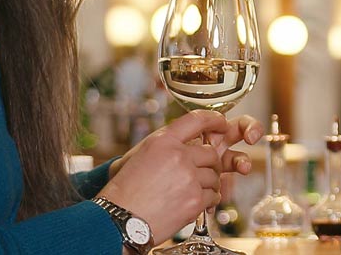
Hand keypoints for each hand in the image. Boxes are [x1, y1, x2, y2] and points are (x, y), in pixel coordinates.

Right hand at [98, 111, 263, 233]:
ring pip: (215, 176)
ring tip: (191, 192)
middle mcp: (178, 156)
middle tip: (201, 172)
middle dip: (210, 163)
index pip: (196, 120)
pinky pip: (214, 196)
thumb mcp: (137, 157)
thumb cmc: (124, 192)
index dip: (214, 119)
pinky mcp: (195, 201)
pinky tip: (193, 203)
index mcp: (162, 141)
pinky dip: (208, 201)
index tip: (221, 123)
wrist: (119, 221)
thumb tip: (187, 143)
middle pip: (211, 153)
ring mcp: (189, 178)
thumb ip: (164, 146)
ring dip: (208, 184)